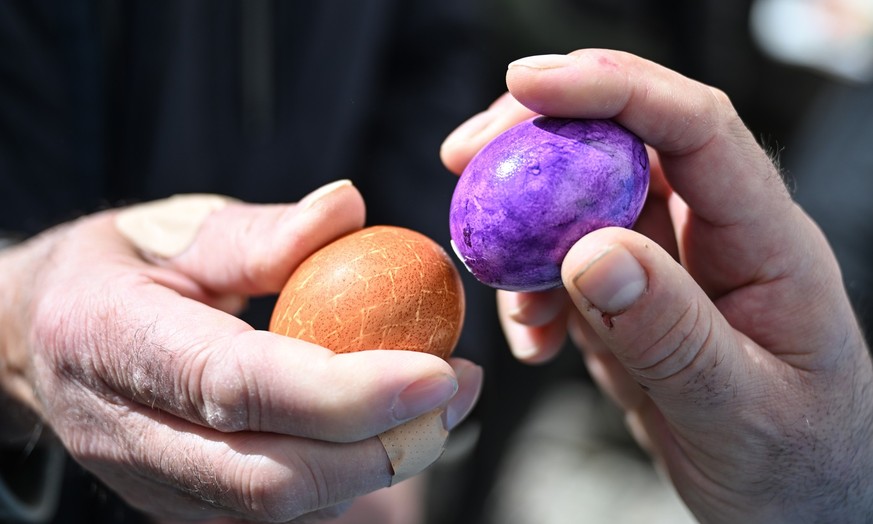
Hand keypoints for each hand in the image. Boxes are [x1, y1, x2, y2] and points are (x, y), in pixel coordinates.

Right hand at [0, 181, 480, 521]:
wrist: (43, 340)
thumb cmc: (120, 269)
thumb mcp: (179, 229)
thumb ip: (264, 232)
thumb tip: (352, 208)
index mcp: (115, 344)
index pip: (241, 388)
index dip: (348, 392)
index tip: (439, 370)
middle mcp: (130, 435)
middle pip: (274, 477)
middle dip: (388, 444)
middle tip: (462, 386)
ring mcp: (157, 486)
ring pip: (286, 508)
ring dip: (384, 462)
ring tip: (446, 400)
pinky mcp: (187, 506)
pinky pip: (284, 510)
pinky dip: (352, 474)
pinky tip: (393, 424)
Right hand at [441, 50, 872, 521]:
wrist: (793, 503)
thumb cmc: (796, 459)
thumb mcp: (740, 408)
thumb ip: (671, 332)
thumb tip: (592, 254)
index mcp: (765, 239)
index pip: (694, 128)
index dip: (612, 90)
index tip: (529, 83)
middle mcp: (711, 233)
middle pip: (620, 144)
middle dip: (537, 137)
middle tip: (465, 158)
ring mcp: (666, 262)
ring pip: (579, 201)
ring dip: (522, 228)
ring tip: (502, 285)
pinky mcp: (629, 297)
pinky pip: (563, 265)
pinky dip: (529, 290)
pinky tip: (532, 337)